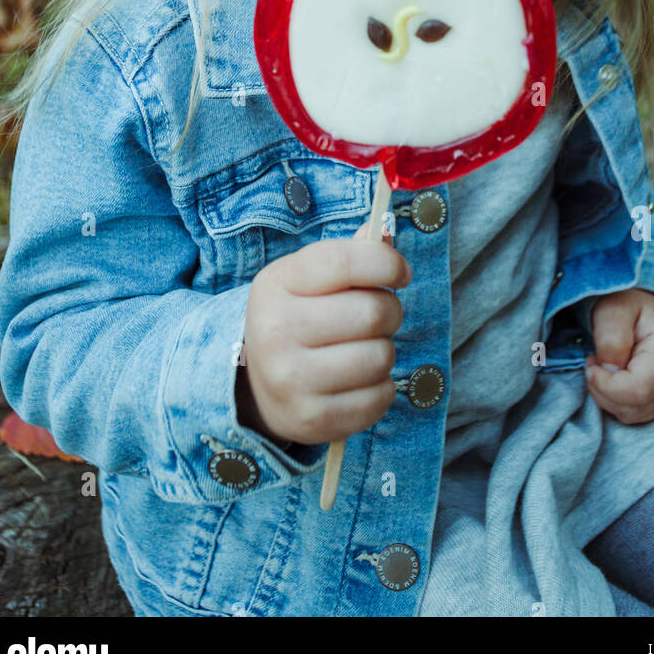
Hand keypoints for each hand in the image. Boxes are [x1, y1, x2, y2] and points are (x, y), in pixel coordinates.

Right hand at [239, 220, 410, 446]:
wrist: (254, 382)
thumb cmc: (295, 316)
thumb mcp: (307, 277)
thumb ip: (349, 254)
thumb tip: (386, 233)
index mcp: (276, 285)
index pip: (345, 262)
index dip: (386, 263)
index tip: (400, 273)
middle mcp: (276, 332)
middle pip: (373, 312)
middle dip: (390, 311)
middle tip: (378, 317)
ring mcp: (291, 381)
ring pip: (381, 356)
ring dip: (384, 350)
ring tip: (363, 349)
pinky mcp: (311, 420)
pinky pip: (380, 398)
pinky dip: (381, 387)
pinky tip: (359, 380)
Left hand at [584, 288, 653, 423]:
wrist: (645, 306)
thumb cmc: (627, 303)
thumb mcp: (613, 307)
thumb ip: (611, 336)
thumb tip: (610, 370)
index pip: (639, 390)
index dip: (606, 385)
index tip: (590, 363)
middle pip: (636, 407)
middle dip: (603, 391)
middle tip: (594, 362)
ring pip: (634, 415)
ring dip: (608, 396)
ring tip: (603, 366)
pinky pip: (637, 414)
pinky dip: (617, 401)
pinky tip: (613, 378)